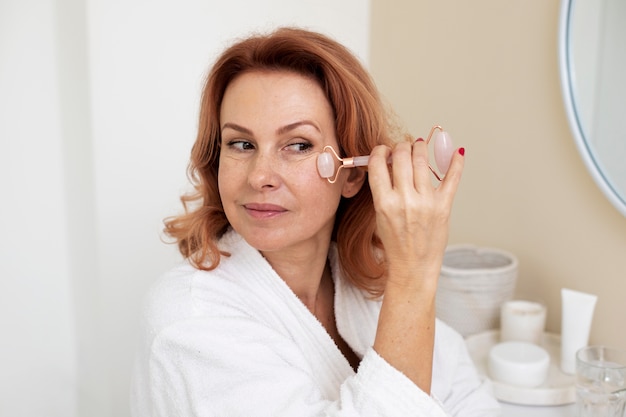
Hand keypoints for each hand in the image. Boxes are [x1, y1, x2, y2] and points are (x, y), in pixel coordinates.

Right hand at [367, 138, 464, 290]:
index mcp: (384, 203)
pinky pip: (452, 178)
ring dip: (420, 148)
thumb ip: (384, 189)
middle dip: (401, 146)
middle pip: (401, 157)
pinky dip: (456, 163)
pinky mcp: (443, 206)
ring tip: (419, 146)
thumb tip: (390, 162)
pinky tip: (457, 153)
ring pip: (422, 160)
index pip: (378, 164)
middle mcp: (405, 200)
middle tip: (402, 147)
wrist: (412, 266)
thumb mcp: (380, 215)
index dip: (380, 151)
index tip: (383, 150)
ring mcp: (426, 202)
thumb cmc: (395, 243)